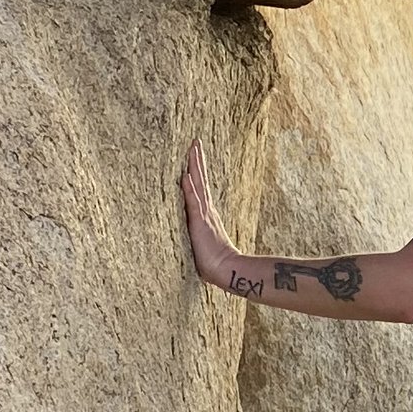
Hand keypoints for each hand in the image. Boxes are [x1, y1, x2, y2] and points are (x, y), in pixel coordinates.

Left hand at [180, 140, 241, 287]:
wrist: (226, 270)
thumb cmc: (213, 263)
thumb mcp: (201, 244)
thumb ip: (198, 236)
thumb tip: (194, 238)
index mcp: (206, 215)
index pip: (199, 188)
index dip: (196, 171)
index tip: (194, 155)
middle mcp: (206, 210)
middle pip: (200, 179)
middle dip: (197, 160)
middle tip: (195, 141)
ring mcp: (204, 214)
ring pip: (198, 185)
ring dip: (194, 166)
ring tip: (192, 149)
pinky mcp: (200, 222)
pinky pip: (194, 201)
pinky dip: (190, 188)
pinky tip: (186, 175)